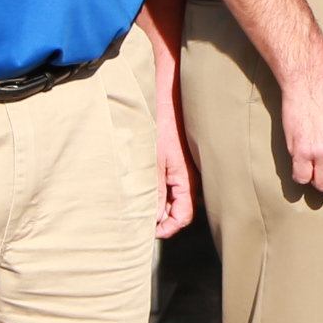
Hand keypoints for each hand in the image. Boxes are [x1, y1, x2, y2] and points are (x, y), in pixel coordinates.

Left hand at [149, 65, 195, 238]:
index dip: (166, 228)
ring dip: (155, 203)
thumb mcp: (152, 163)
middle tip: (137, 220)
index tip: (147, 231)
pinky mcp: (172, 157)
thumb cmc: (160, 123)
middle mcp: (187, 176)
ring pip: (170, 196)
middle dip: (159, 218)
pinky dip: (154, 189)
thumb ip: (153, 193)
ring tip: (134, 203)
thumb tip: (152, 219)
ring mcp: (180, 167)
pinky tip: (138, 184)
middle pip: (177, 209)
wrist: (165, 92)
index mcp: (186, 180)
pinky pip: (166, 182)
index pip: (183, 217)